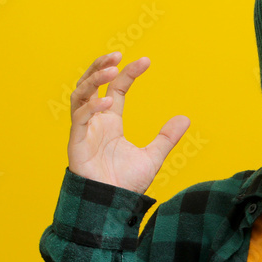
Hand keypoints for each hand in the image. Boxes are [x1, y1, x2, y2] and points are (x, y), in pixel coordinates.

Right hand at [68, 51, 189, 193]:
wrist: (113, 206)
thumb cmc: (127, 184)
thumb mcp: (153, 157)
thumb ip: (166, 138)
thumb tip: (186, 118)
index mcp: (111, 122)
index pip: (117, 89)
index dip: (128, 73)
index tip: (146, 61)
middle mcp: (94, 122)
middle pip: (90, 84)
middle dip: (100, 67)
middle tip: (116, 55)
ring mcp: (83, 131)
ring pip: (80, 95)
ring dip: (93, 80)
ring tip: (111, 70)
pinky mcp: (75, 144)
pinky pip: (79, 119)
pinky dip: (92, 108)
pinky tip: (108, 103)